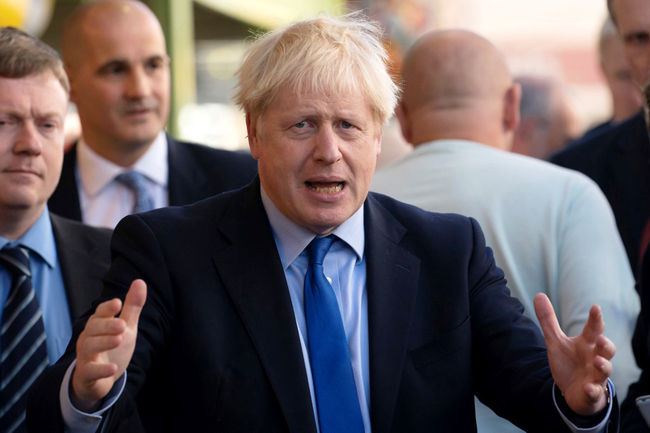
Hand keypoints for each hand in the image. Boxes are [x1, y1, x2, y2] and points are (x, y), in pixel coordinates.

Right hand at [71, 279, 146, 410]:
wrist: (99, 380)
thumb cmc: (112, 348)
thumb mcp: (126, 327)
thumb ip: (132, 307)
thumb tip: (140, 281)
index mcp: (99, 325)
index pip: (100, 313)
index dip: (107, 308)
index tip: (118, 302)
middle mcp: (89, 338)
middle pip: (93, 328)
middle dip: (107, 325)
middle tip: (122, 325)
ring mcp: (86, 356)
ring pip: (90, 347)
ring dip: (104, 342)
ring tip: (119, 339)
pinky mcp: (87, 374)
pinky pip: (91, 371)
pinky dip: (101, 370)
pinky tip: (113, 368)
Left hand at [534, 293, 614, 415]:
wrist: (574, 391)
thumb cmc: (569, 363)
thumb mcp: (556, 341)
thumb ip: (548, 320)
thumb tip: (539, 294)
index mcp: (586, 344)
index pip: (593, 330)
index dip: (595, 319)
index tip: (595, 308)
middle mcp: (594, 359)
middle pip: (606, 350)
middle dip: (606, 344)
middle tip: (600, 338)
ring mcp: (595, 377)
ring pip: (605, 371)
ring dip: (603, 366)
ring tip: (597, 361)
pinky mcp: (592, 393)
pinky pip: (595, 393)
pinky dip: (592, 390)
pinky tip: (588, 387)